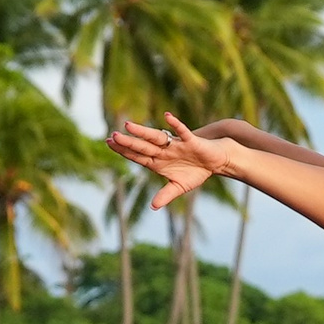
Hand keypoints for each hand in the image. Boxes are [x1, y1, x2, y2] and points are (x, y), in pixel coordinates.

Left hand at [108, 114, 233, 208]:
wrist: (214, 161)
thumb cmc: (195, 171)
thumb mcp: (179, 186)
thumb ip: (165, 195)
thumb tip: (153, 207)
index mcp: (158, 161)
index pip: (138, 155)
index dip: (124, 151)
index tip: (109, 143)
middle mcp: (164, 151)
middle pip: (143, 146)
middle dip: (128, 142)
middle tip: (112, 136)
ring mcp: (176, 144)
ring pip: (156, 137)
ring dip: (143, 132)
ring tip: (128, 125)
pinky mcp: (190, 141)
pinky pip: (182, 131)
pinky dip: (176, 124)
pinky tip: (167, 116)